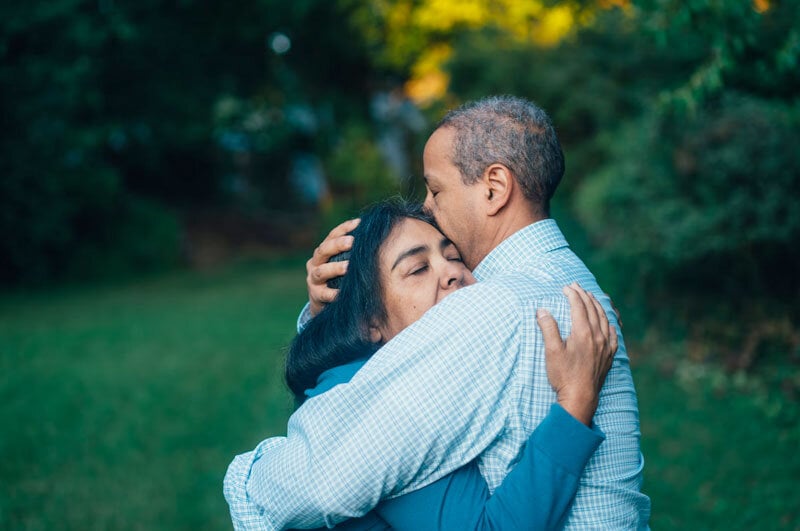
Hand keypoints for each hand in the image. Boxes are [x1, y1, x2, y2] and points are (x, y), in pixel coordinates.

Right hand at [306, 218, 359, 315]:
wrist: (322, 303)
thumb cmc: (338, 278)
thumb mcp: (341, 263)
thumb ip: (352, 252)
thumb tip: (374, 236)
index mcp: (322, 252)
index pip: (331, 236)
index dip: (344, 228)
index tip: (359, 223)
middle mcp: (315, 263)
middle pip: (323, 250)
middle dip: (337, 245)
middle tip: (352, 241)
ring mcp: (313, 279)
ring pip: (321, 271)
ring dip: (335, 268)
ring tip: (348, 267)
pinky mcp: (315, 295)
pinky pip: (324, 294)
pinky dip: (333, 293)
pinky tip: (342, 293)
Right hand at [536, 283, 617, 425]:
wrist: (580, 398)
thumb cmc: (563, 375)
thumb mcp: (551, 351)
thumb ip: (548, 328)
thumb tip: (542, 311)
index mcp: (583, 333)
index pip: (579, 307)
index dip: (572, 295)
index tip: (566, 287)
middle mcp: (597, 336)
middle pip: (592, 309)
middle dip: (584, 295)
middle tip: (576, 287)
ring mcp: (606, 346)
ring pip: (604, 319)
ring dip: (597, 306)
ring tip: (591, 297)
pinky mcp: (609, 356)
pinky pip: (614, 335)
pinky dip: (610, 324)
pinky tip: (608, 323)